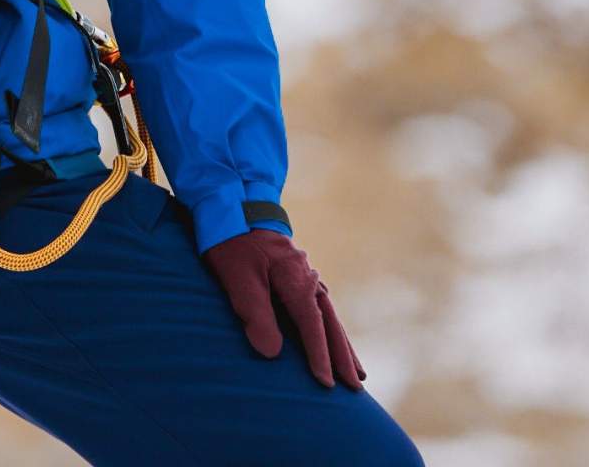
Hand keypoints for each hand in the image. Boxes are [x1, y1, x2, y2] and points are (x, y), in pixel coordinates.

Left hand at [201, 230, 366, 389]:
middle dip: (342, 355)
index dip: (320, 355)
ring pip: (329, 313)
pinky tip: (334, 335)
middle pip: (329, 322)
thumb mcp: (238, 278)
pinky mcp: (295, 270)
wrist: (230, 203)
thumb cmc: (232, 242)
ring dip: (341, 342)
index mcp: (296, 279)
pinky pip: (320, 303)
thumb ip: (255, 315)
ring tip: (357, 371)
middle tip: (356, 386)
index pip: (312, 325)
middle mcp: (307, 276)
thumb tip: (273, 354)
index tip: (327, 384)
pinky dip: (330, 324)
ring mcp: (304, 272)